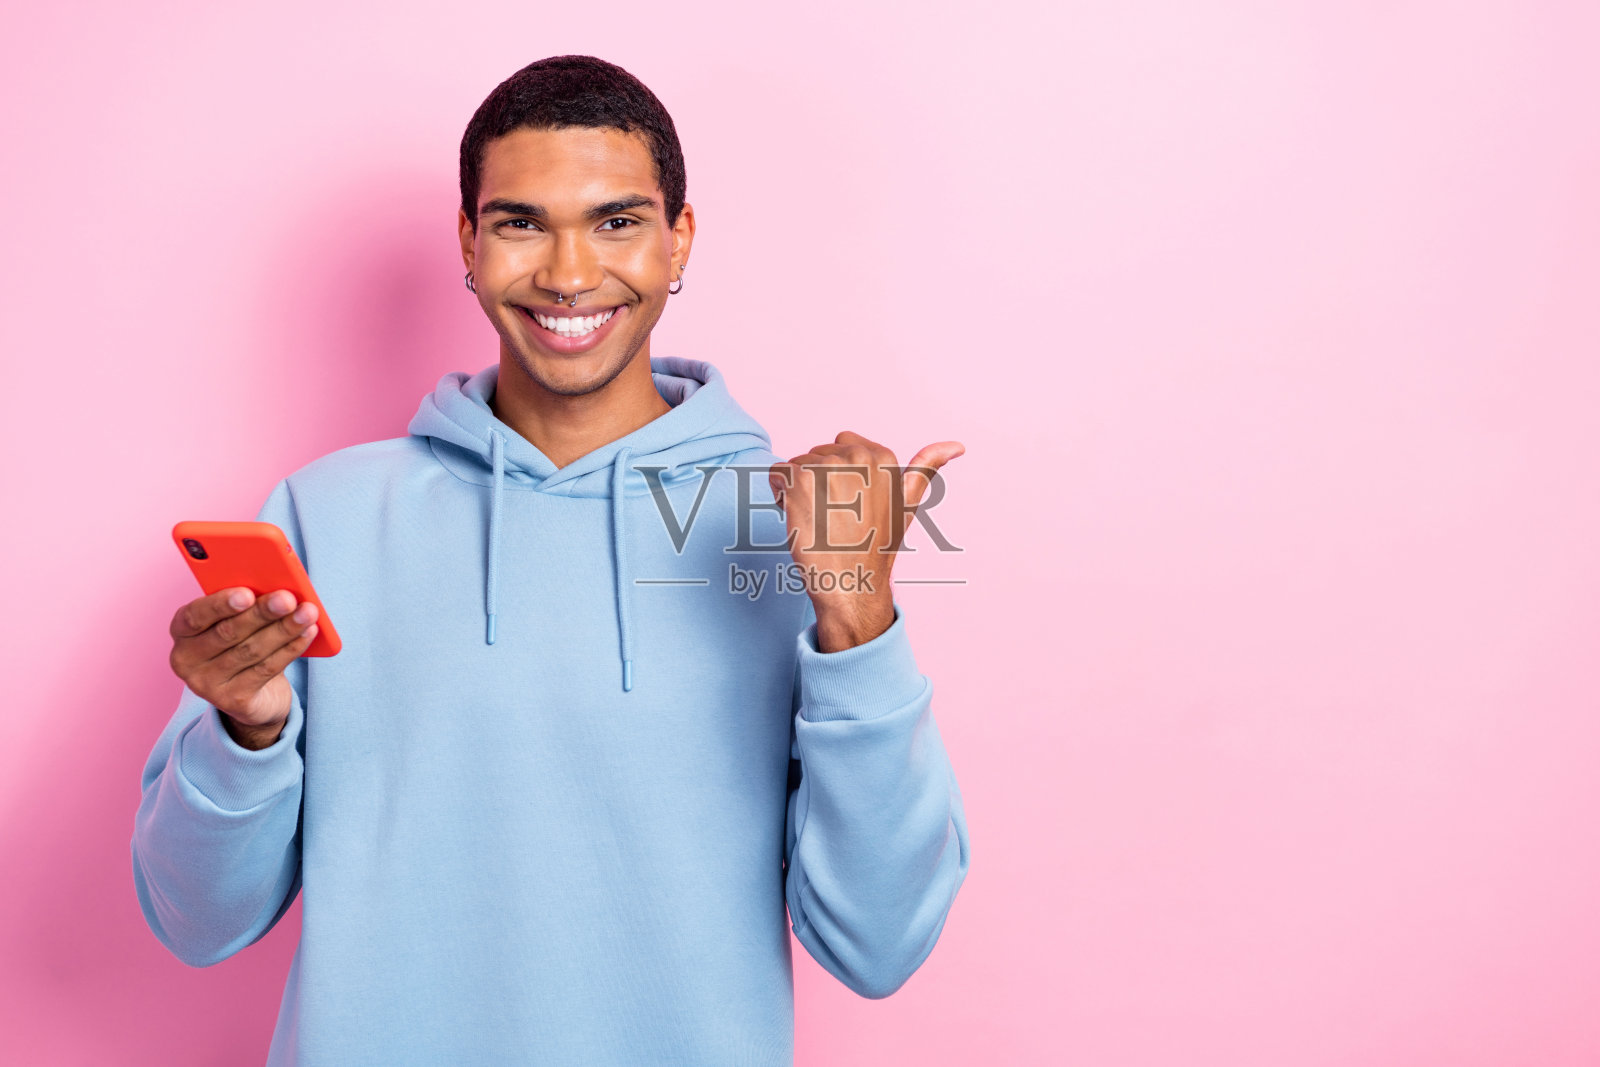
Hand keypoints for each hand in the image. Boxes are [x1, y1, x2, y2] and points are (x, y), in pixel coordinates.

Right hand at [168, 587, 318, 749]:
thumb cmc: (242, 642)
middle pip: (227, 633)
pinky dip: (291, 648)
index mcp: (182, 631)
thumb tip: (277, 587)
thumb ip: (247, 604)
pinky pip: (267, 669)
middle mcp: (187, 659)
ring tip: (308, 612)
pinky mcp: (233, 700)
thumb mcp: (237, 621)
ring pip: (251, 651)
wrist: (253, 694)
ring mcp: (208, 684)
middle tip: (288, 599)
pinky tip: (308, 633)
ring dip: (283, 629)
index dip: (220, 605)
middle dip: (261, 614)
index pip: (194, 616)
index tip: (246, 593)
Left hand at [770, 432, 963, 651]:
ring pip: (796, 464)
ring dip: (797, 491)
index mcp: (882, 456)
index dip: (840, 475)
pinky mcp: (800, 479)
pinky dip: (778, 496)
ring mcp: (828, 466)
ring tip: (818, 520)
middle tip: (834, 517)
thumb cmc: (877, 547)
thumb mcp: (907, 503)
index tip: (851, 504)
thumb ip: (926, 468)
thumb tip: (956, 445)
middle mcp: (857, 455)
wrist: (851, 583)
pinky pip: (776, 473)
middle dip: (818, 481)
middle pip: (817, 454)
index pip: (842, 444)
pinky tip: (798, 519)